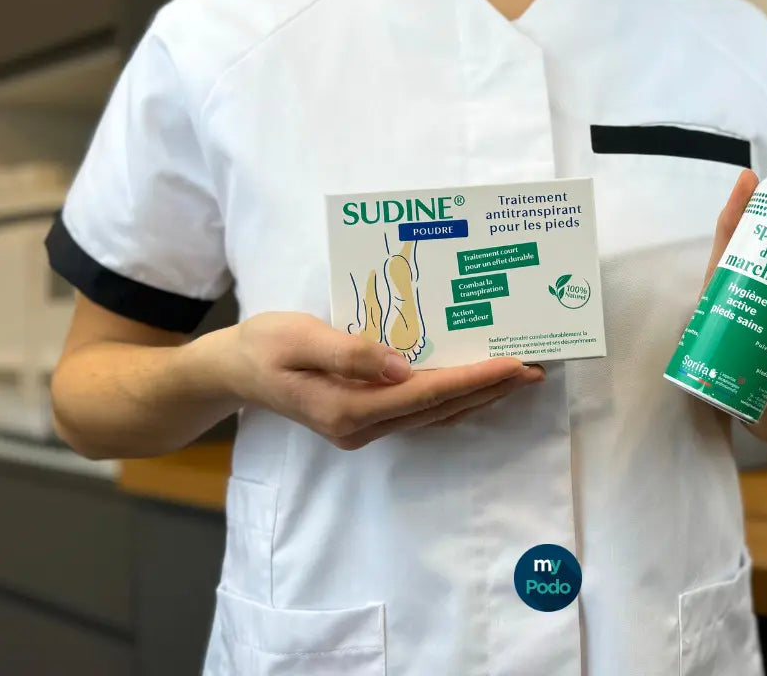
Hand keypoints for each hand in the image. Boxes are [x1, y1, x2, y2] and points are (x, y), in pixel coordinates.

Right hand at [224, 312, 543, 448]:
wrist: (232, 371)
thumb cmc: (262, 346)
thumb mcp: (298, 338)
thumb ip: (350, 352)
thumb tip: (401, 367)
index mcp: (348, 409)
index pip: (426, 394)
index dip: (473, 379)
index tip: (513, 364)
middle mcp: (362, 427)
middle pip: (440, 409)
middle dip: (490, 389)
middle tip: (535, 367)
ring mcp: (364, 428)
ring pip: (435, 415)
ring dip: (478, 395)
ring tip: (518, 374)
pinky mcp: (364, 420)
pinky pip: (420, 413)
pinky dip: (453, 397)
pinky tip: (475, 381)